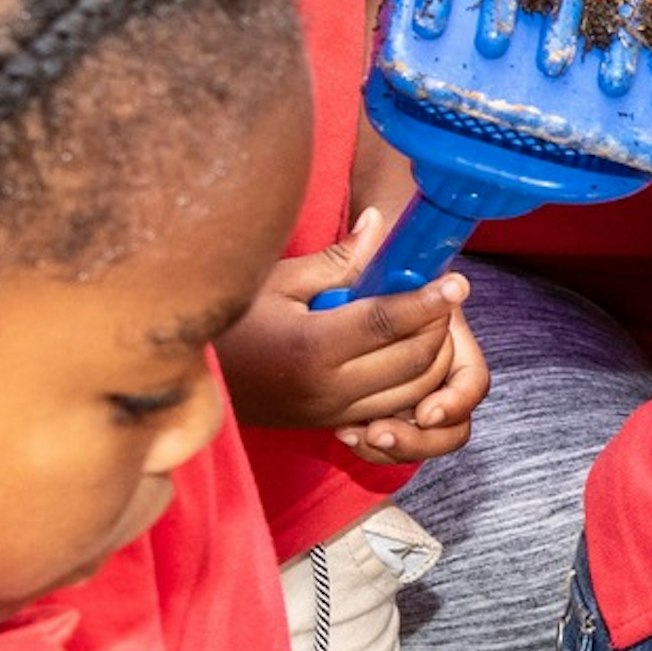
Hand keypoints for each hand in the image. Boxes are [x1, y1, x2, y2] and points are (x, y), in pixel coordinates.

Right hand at [215, 213, 483, 459]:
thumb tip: (380, 225)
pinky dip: (415, 385)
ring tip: (431, 320)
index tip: (456, 281)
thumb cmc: (232, 320)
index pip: (389, 323)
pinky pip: (394, 410)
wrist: (195, 379)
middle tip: (445, 295)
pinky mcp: (333, 425)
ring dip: (435, 357)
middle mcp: (329, 388)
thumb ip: (338, 261)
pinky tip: (412, 352)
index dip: (428, 301)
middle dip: (439, 327)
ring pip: (413, 393)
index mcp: (312, 346)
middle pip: (413, 361)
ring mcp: (333, 413)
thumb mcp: (277, 281)